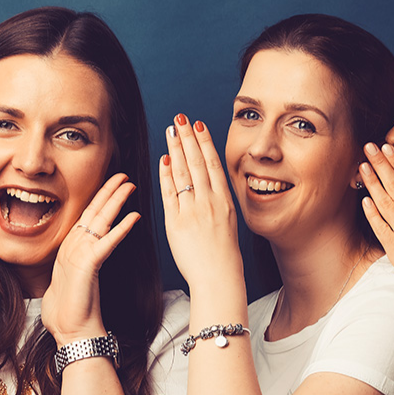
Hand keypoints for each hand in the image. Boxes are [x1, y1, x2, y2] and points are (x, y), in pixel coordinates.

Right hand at [41, 173, 139, 343]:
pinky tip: (134, 216)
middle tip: (122, 175)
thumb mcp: (78, 280)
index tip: (113, 184)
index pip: (87, 217)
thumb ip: (83, 263)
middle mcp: (73, 247)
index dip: (100, 199)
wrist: (73, 332)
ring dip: (115, 201)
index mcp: (71, 249)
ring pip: (99, 221)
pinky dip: (121, 228)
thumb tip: (91, 255)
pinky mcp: (86, 265)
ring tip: (128, 185)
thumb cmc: (75, 310)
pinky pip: (107, 242)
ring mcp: (78, 254)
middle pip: (93, 212)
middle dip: (108, 191)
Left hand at [159, 114, 243, 288]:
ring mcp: (193, 211)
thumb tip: (208, 182)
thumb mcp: (229, 221)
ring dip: (176, 149)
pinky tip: (164, 159)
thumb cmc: (223, 253)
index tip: (198, 125)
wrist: (218, 276)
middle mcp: (209, 202)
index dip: (205, 142)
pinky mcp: (176, 223)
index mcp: (224, 201)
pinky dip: (166, 174)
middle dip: (188, 137)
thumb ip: (218, 200)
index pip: (213, 164)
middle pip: (197, 163)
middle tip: (180, 118)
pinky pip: (170, 193)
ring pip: (183, 173)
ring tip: (171, 131)